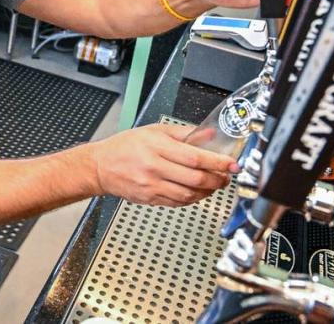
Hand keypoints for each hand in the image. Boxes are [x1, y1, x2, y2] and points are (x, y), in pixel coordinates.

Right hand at [89, 124, 238, 206]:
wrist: (101, 166)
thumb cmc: (126, 146)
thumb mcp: (154, 130)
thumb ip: (184, 133)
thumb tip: (209, 135)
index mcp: (157, 147)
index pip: (195, 157)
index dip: (218, 163)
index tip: (232, 164)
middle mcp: (154, 167)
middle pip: (195, 178)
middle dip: (217, 179)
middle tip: (226, 177)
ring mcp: (151, 186)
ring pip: (189, 194)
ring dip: (207, 191)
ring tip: (214, 185)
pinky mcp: (150, 199)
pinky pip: (178, 202)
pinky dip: (192, 199)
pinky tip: (197, 192)